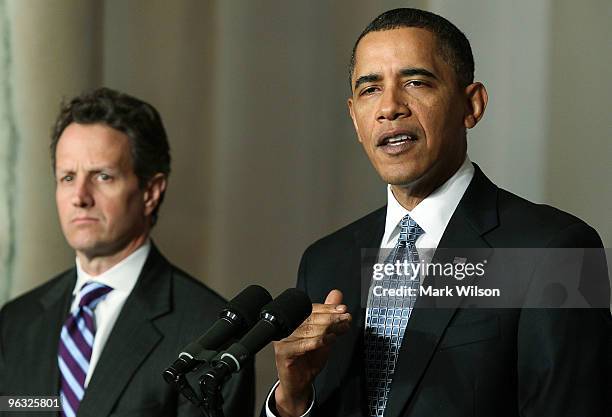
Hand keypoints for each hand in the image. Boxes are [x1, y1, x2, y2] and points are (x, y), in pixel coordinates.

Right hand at [273, 289, 351, 416]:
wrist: (298, 383)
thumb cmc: (309, 359)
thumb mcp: (324, 335)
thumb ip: (329, 316)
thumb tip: (337, 295)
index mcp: (294, 321)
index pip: (311, 309)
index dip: (328, 308)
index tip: (343, 309)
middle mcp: (286, 328)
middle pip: (309, 318)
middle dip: (331, 317)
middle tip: (345, 318)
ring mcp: (282, 340)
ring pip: (308, 330)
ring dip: (328, 328)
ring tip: (341, 328)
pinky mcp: (283, 353)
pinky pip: (302, 345)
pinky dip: (317, 342)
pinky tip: (329, 340)